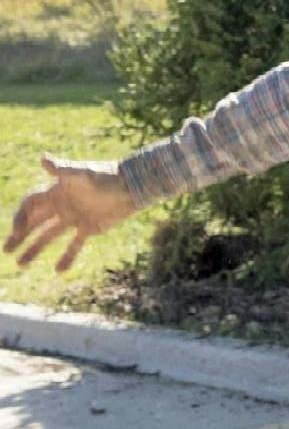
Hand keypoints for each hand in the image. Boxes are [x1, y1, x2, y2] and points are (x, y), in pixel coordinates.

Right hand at [4, 155, 136, 271]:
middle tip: (7, 251)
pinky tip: (59, 271)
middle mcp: (62, 205)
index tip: (16, 233)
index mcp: (56, 192)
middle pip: (34, 222)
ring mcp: (75, 218)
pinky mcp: (90, 228)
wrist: (133, 186)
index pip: (30, 206)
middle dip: (19, 236)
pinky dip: (67, 257)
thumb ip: (63, 170)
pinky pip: (75, 245)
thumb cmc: (107, 177)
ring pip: (49, 236)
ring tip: (21, 264)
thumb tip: (43, 158)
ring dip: (35, 249)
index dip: (20, 218)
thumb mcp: (83, 174)